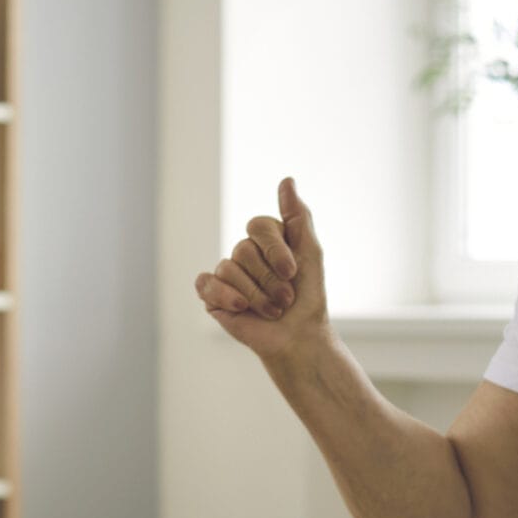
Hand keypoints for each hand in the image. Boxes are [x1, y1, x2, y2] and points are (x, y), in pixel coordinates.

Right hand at [196, 177, 330, 357]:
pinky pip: (207, 283)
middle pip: (244, 250)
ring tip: (272, 310)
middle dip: (269, 279)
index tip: (293, 272)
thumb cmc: (308, 296)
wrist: (298, 337)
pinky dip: (226, 296)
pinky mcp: (212, 295)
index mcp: (265, 239)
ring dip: (256, 295)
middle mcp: (244, 253)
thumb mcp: (310, 251)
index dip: (275, 250)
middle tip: (286, 299)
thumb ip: (298, 215)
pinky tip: (241, 309)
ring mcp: (227, 274)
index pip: (258, 226)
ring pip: (229, 269)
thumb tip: (287, 180)